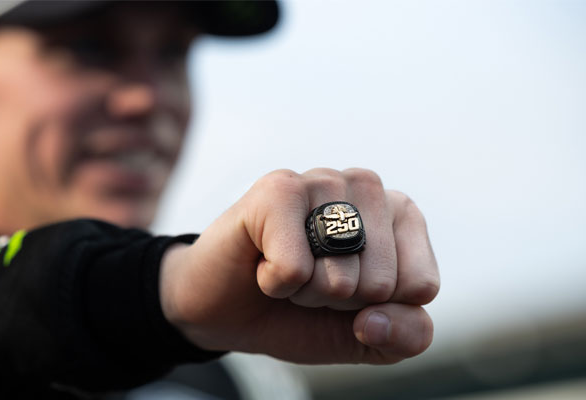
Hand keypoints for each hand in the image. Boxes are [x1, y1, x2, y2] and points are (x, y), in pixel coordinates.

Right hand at [160, 168, 438, 363]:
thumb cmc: (301, 312)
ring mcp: (322, 181)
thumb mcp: (368, 338)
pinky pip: (295, 269)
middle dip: (338, 300)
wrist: (227, 309)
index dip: (377, 309)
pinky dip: (274, 283)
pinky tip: (262, 260)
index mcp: (402, 216)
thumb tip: (375, 318)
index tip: (346, 293)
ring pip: (340, 277)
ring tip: (286, 267)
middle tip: (308, 278)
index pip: (420, 285)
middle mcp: (367, 187)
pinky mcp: (277, 188)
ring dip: (305, 291)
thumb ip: (407, 336)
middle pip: (380, 283)